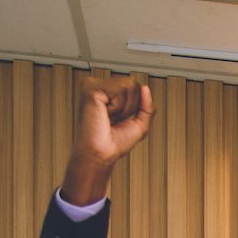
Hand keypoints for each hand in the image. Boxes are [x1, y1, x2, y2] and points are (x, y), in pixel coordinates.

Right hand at [63, 76, 153, 203]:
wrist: (102, 153)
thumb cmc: (115, 142)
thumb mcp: (140, 124)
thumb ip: (147, 106)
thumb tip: (145, 88)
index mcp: (108, 93)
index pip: (134, 85)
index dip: (135, 106)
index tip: (120, 119)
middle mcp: (100, 87)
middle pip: (133, 84)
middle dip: (130, 106)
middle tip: (114, 119)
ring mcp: (94, 85)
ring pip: (128, 85)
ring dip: (124, 108)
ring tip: (109, 117)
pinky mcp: (91, 88)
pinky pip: (119, 89)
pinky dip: (118, 106)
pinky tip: (105, 113)